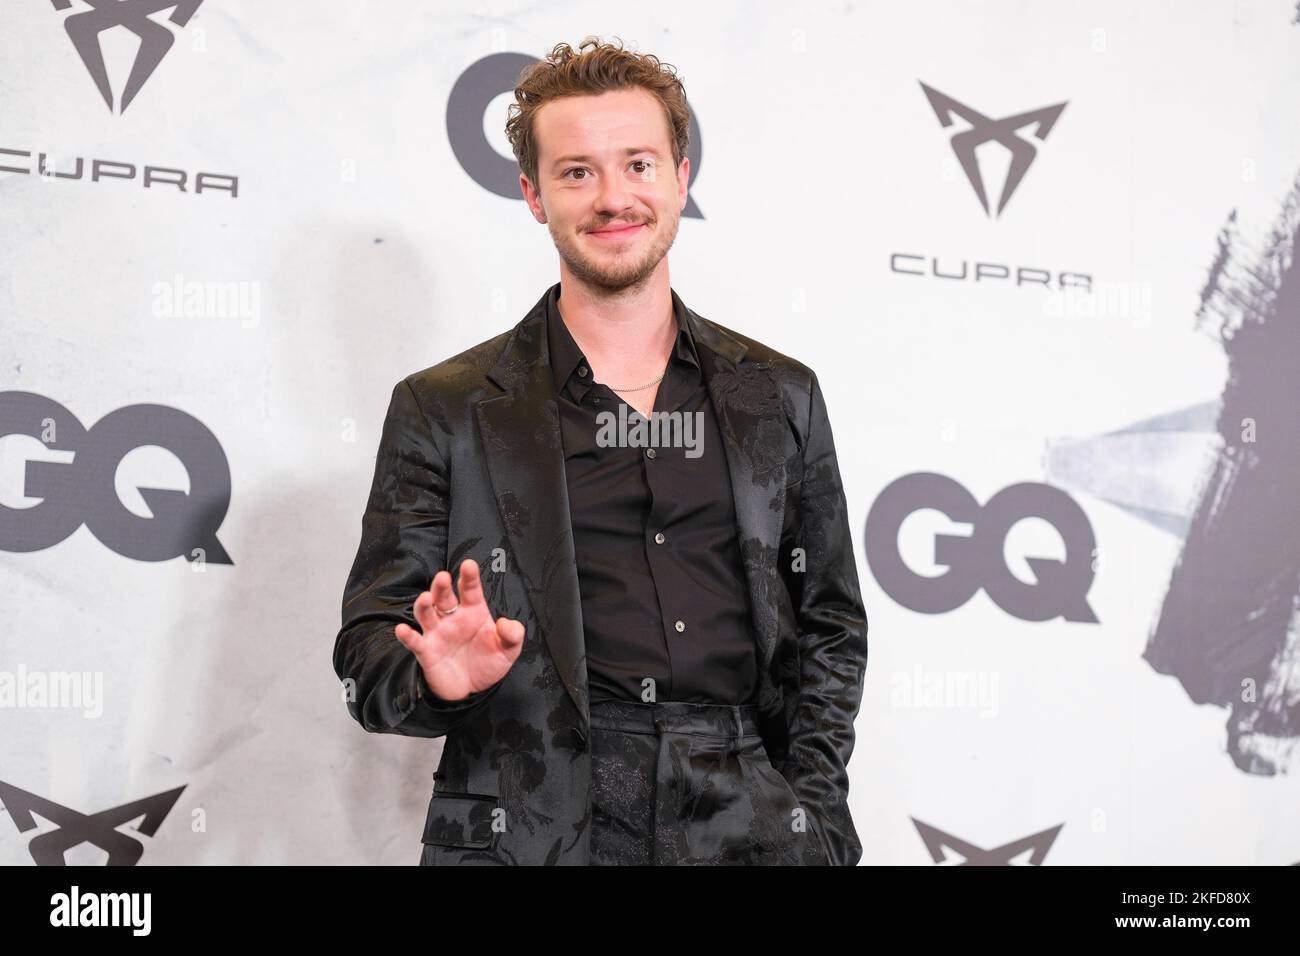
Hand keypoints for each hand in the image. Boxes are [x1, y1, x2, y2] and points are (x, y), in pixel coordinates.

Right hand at [394, 558, 524, 701]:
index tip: (469, 565)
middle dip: (441, 586)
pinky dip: (407, 636)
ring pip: (426, 613)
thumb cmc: (488, 663)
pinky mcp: (426, 651)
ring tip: (426, 598)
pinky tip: (402, 630)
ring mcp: (437, 633)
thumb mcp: (508, 651)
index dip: (469, 577)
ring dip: (424, 605)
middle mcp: (452, 618)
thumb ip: (512, 636)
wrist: (472, 690)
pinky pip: (414, 641)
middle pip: (444, 597)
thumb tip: (505, 623)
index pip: (470, 590)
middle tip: (443, 577)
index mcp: (473, 612)